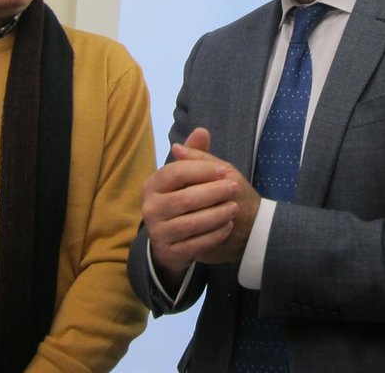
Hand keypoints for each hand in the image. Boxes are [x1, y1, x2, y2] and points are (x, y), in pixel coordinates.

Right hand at [142, 128, 258, 285]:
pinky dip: (214, 235)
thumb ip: (197, 155)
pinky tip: (227, 227)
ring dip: (217, 215)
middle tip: (234, 189)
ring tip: (234, 208)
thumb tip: (201, 131)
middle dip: (214, 193)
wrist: (179, 239)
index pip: (176, 172)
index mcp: (152, 185)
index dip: (202, 170)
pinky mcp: (168, 252)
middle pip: (185, 198)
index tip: (224, 171)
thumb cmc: (188, 199)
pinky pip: (195, 245)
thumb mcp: (193, 176)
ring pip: (191, 223)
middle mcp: (149, 208)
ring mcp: (157, 232)